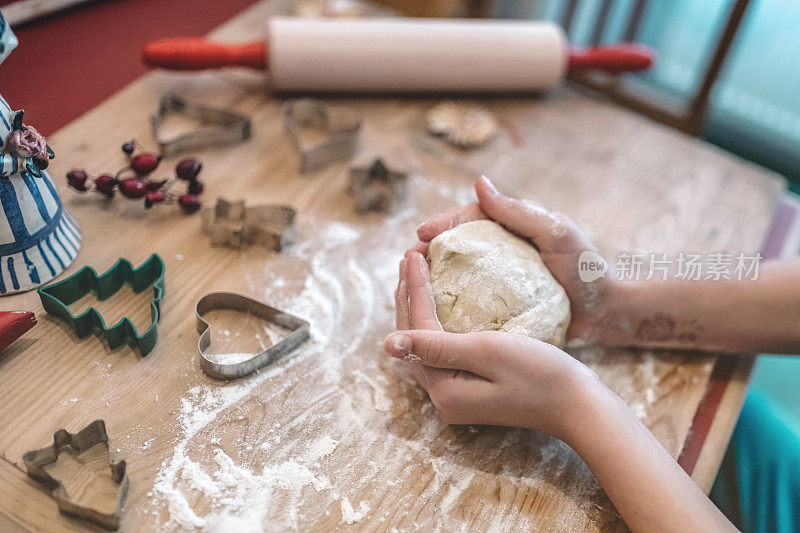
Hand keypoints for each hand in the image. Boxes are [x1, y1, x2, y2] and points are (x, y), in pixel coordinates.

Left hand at [390, 250, 602, 439]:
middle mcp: (443, 397)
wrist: (578, 404)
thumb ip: (436, 346)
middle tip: (409, 256)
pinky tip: (440, 302)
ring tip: (416, 272)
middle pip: (414, 338)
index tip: (413, 254)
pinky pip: (442, 350)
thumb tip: (387, 344)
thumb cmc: (540, 374)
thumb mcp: (487, 351)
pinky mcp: (470, 390)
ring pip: (425, 343)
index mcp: (443, 389)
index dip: (413, 289)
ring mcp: (456, 396)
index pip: (418, 329)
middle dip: (408, 295)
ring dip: (418, 307)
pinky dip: (436, 322)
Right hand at [413, 176, 618, 342]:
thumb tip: (479, 182)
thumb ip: (519, 211)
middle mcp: (501, 250)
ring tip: (411, 287)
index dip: (443, 225)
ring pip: (458, 274)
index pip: (470, 218)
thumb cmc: (586, 267)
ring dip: (432, 279)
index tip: (422, 236)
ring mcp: (499, 279)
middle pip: (456, 246)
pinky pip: (470, 303)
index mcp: (511, 226)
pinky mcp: (502, 305)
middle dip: (429, 252)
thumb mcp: (555, 233)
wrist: (606, 311)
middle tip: (407, 263)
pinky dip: (450, 305)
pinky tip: (434, 315)